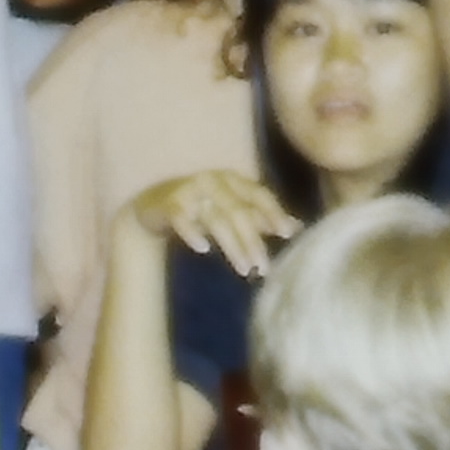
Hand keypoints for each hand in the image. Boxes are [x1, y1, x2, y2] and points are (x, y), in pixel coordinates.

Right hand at [124, 171, 296, 274]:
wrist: (152, 205)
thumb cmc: (201, 207)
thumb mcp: (231, 210)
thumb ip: (260, 218)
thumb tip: (297, 227)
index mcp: (232, 179)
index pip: (258, 194)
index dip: (274, 213)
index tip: (289, 235)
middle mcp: (213, 180)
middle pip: (239, 212)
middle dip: (253, 241)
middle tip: (264, 268)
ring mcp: (190, 190)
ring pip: (216, 218)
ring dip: (232, 245)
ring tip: (244, 269)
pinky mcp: (169, 203)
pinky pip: (182, 218)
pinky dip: (192, 233)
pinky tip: (203, 249)